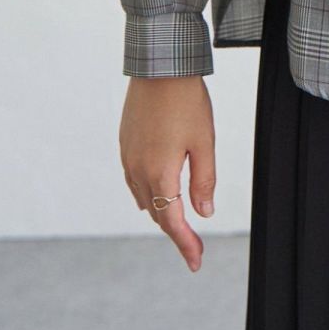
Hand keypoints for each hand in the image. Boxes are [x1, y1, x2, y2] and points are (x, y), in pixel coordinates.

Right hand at [119, 75, 215, 273]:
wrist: (159, 67)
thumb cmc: (186, 101)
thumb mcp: (204, 141)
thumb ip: (204, 181)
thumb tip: (204, 214)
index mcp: (160, 173)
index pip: (173, 221)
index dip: (185, 244)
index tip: (196, 262)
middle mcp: (138, 170)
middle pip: (158, 214)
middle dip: (176, 232)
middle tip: (194, 246)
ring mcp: (128, 157)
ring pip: (144, 199)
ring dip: (162, 213)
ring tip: (180, 222)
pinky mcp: (124, 144)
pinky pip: (134, 181)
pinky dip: (149, 194)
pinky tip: (159, 193)